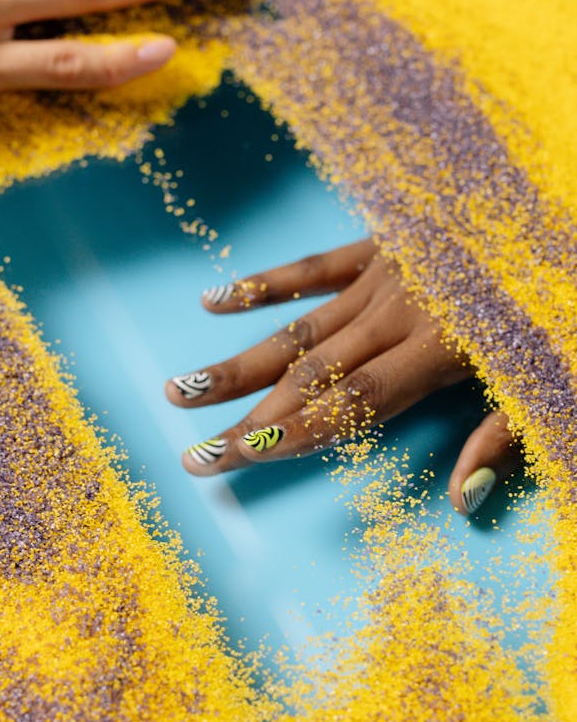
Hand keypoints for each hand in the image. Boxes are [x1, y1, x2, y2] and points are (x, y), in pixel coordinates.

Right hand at [166, 238, 521, 514]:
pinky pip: (315, 267)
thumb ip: (501, 437)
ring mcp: (386, 272)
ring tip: (182, 387)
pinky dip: (266, 285)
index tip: (241, 458)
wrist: (558, 221)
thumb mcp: (543, 381)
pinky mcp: (382, 243)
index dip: (294, 434)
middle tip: (195, 450)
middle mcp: (400, 310)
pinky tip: (215, 300)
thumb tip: (464, 501)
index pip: (353, 403)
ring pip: (299, 328)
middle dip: (250, 417)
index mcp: (442, 347)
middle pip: (311, 375)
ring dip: (238, 362)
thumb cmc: (554, 310)